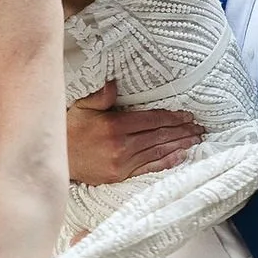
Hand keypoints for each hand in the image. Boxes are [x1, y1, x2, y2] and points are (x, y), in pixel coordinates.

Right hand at [65, 78, 204, 184]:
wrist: (58, 158)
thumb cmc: (71, 129)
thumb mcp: (83, 106)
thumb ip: (101, 95)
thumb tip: (114, 82)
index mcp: (115, 126)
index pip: (151, 120)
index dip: (172, 117)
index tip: (187, 115)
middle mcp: (122, 146)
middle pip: (159, 136)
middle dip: (181, 131)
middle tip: (199, 127)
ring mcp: (122, 163)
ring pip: (157, 151)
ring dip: (179, 145)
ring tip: (195, 140)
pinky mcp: (121, 175)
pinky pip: (149, 167)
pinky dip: (166, 162)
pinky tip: (180, 156)